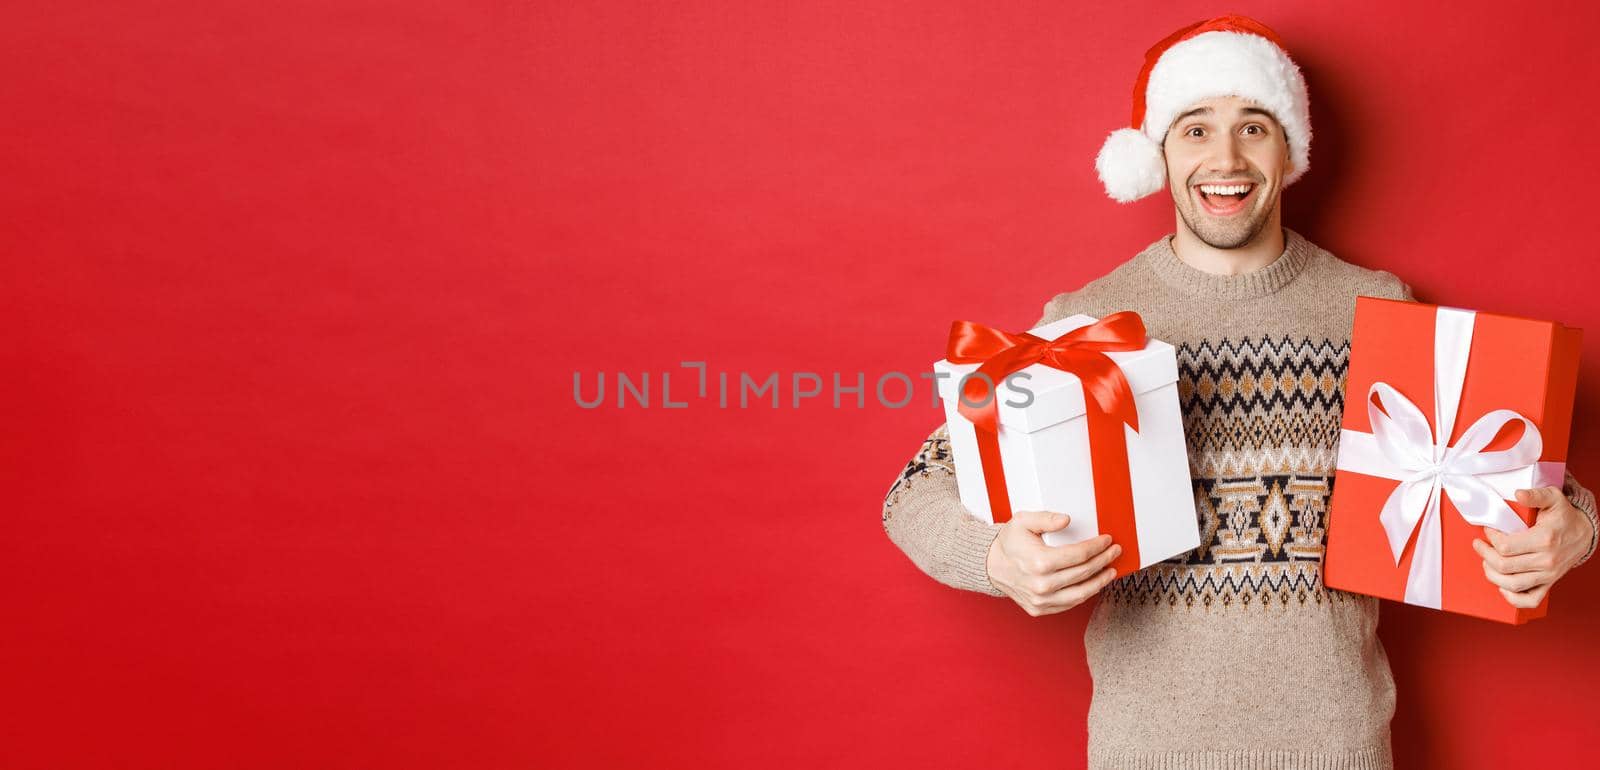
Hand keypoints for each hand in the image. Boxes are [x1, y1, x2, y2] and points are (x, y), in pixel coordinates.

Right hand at [986, 510, 1120, 616]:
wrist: (991, 566)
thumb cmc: (1009, 543)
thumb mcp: (1023, 522)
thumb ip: (1045, 518)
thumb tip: (1066, 520)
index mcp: (1039, 562)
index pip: (1079, 555)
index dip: (1097, 547)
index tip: (1107, 540)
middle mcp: (1041, 585)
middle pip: (1084, 573)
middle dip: (1103, 560)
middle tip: (1114, 552)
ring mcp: (1041, 600)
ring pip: (1081, 593)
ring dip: (1099, 582)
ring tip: (1110, 571)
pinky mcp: (1040, 609)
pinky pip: (1069, 604)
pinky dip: (1084, 593)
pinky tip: (1092, 583)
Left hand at [1471, 486, 1594, 609]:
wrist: (1584, 533)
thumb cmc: (1565, 516)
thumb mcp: (1553, 498)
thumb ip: (1535, 495)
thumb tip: (1518, 494)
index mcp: (1544, 540)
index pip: (1505, 546)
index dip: (1490, 538)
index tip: (1488, 529)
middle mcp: (1546, 561)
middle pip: (1503, 566)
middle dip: (1485, 554)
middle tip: (1479, 544)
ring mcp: (1548, 575)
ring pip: (1511, 584)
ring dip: (1492, 574)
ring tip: (1486, 561)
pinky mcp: (1549, 583)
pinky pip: (1529, 600)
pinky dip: (1512, 598)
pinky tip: (1502, 585)